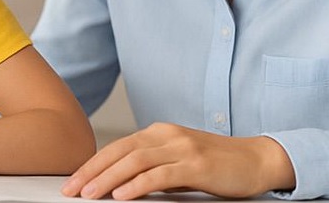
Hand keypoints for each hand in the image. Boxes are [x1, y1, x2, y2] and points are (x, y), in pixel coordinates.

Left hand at [60, 123, 294, 199]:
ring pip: (135, 161)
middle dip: (91, 171)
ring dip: (107, 178)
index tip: (72, 181)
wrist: (257, 159)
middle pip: (120, 151)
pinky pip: (160, 174)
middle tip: (70, 189)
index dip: (92, 164)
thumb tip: (120, 184)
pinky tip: (121, 195)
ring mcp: (182, 147)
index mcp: (159, 132)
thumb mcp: (179, 162)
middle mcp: (167, 135)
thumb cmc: (217, 165)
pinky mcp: (196, 164)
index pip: (117, 147)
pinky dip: (137, 184)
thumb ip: (152, 167)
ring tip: (88, 194)